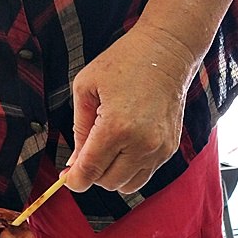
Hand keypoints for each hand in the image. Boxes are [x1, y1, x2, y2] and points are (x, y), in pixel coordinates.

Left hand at [65, 21, 196, 193]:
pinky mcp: (169, 149)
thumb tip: (75, 162)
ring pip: (127, 185)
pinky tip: (125, 148)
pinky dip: (130, 169)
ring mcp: (158, 149)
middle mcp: (141, 144)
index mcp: (116, 128)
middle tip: (87, 155)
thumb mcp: (87, 87)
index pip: (90, 171)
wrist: (168, 51)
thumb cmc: (125, 62)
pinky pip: (144, 175)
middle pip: (108, 182)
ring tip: (108, 151)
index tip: (68, 179)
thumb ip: (79, 128)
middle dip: (93, 174)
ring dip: (112, 175)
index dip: (74, 180)